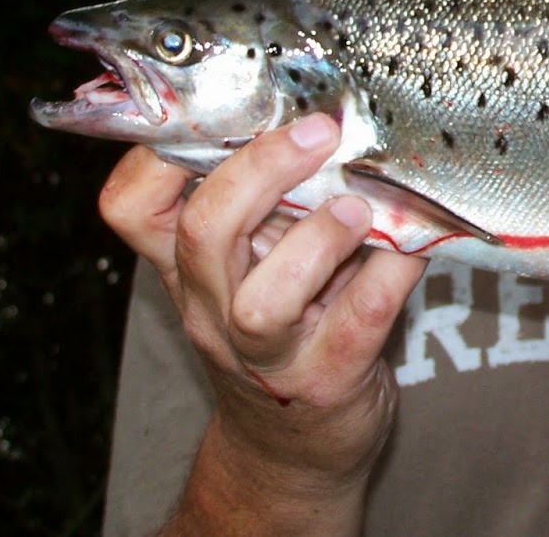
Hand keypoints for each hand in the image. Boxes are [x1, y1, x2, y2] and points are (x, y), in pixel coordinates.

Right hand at [99, 115, 425, 493]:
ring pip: (264, 298)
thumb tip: (320, 105)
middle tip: (319, 131)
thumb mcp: (252, 263)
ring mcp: (267, 354)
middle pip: (203, 231)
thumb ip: (267, 200)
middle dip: (262, 170)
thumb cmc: (284, 326)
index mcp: (184, 267)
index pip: (132, 206)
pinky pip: (363, 316)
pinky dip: (396, 269)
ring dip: (320, 238)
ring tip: (361, 209)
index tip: (232, 101)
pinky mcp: (329, 379)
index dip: (164, 150)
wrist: (295, 448)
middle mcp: (211, 310)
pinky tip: (416, 242)